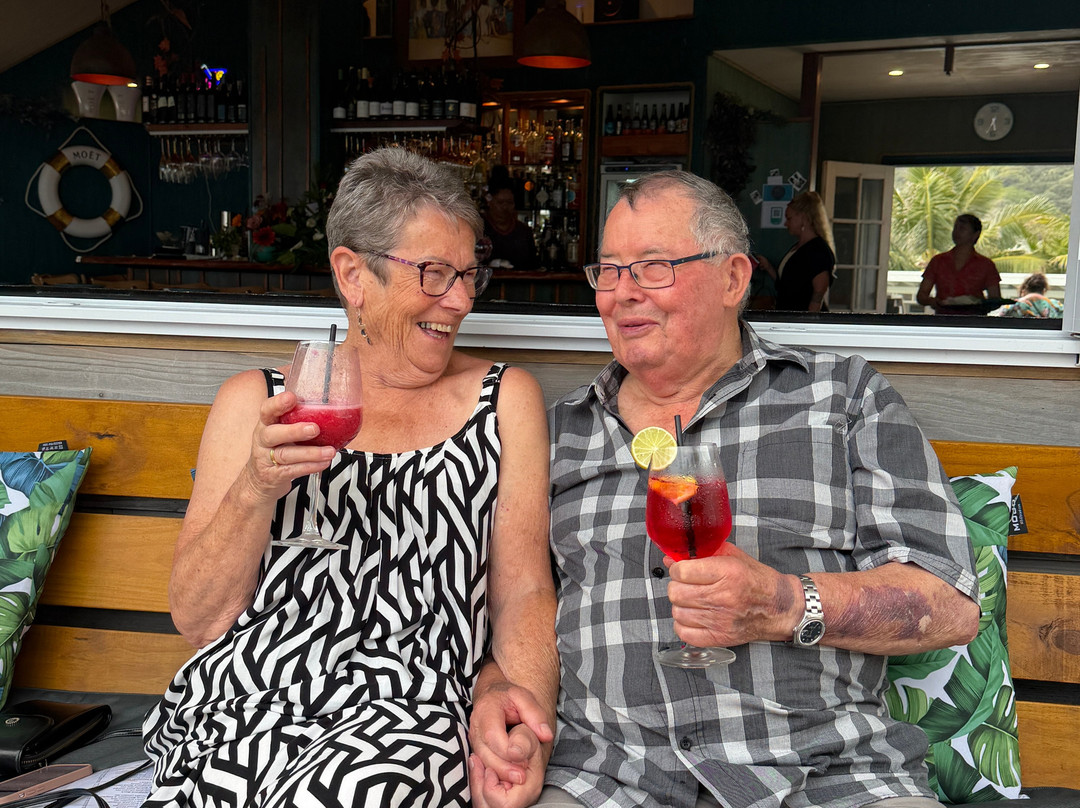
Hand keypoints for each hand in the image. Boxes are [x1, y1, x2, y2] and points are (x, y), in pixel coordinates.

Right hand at [245, 391, 334, 500]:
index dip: (278, 403)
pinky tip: (323, 462)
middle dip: (294, 431)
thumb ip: (297, 420)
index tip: (291, 398)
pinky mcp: (274, 475)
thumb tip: (328, 408)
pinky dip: (310, 467)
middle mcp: (263, 440)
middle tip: (314, 429)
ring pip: (286, 455)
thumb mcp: (281, 431)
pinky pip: (293, 471)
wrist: (260, 479)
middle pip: (273, 434)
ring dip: (311, 453)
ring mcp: (266, 459)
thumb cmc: (276, 448)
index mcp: (266, 424)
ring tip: (329, 451)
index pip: (267, 410)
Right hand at [469, 682, 552, 807]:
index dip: (507, 751)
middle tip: (523, 777)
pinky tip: (510, 778)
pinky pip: (484, 764)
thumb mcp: (524, 697)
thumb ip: (535, 715)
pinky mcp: (477, 749)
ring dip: (501, 773)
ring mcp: (474, 741)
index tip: (524, 759)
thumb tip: (546, 736)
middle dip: (504, 768)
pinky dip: (497, 773)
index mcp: (486, 711)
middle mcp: (476, 728)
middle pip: (486, 754)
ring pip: (484, 762)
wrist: (492, 696)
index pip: (492, 736)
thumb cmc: (509, 697)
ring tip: (519, 778)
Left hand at [664, 544, 795, 647]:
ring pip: (678, 612)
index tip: (681, 569)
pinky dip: (683, 625)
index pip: (682, 572)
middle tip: (686, 585)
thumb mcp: (734, 557)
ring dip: (681, 605)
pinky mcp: (720, 637)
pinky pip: (684, 633)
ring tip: (692, 600)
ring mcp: (721, 620)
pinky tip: (693, 617)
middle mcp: (723, 597)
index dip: (677, 568)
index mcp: (728, 573)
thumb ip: (702, 553)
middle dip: (677, 586)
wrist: (780, 608)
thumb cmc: (757, 580)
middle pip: (676, 593)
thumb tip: (671, 557)